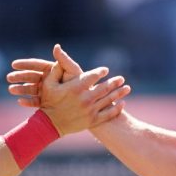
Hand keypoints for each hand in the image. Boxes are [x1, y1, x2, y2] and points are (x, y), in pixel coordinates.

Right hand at [7, 44, 83, 106]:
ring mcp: (47, 91)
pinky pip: (35, 101)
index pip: (36, 65)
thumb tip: (56, 46)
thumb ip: (64, 61)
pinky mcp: (47, 102)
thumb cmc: (84, 85)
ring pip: (31, 89)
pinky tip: (20, 102)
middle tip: (9, 77)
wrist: (89, 103)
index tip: (14, 64)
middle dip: (20, 77)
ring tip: (11, 90)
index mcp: (53, 70)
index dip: (25, 64)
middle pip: (31, 76)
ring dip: (20, 89)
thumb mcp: (73, 72)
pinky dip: (28, 102)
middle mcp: (49, 79)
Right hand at [7, 45, 130, 133]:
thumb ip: (56, 68)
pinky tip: (123, 104)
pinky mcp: (92, 121)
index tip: (106, 70)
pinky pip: (108, 114)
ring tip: (127, 88)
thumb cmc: (48, 102)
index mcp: (76, 88)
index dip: (100, 72)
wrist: (49, 125)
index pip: (92, 76)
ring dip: (119, 93)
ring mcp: (90, 111)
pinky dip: (116, 109)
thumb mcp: (48, 83)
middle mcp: (85, 98)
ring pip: (108, 100)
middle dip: (114, 82)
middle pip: (104, 88)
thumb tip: (58, 51)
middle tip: (121, 78)